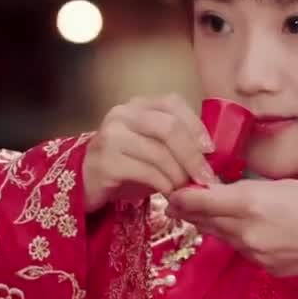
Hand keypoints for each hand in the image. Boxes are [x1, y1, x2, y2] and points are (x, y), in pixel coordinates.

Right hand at [83, 94, 220, 213]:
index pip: (173, 103)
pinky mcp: (105, 161)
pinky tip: (170, 194)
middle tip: (205, 178)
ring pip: (159, 152)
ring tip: (187, 190)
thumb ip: (176, 143)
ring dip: (179, 175)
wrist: (85, 183)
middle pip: (168, 128)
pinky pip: (146, 172)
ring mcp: (111, 136)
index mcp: (138, 105)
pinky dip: (164, 185)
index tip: (211, 151)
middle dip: (192, 155)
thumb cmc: (126, 165)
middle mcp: (122, 114)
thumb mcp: (153, 148)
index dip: (196, 126)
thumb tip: (212, 157)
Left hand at [166, 179, 297, 276]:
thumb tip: (226, 191)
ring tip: (210, 212)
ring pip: (222, 237)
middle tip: (179, 202)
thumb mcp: (286, 185)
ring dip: (214, 225)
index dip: (181, 197)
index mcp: (250, 203)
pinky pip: (243, 251)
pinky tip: (249, 230)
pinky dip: (240, 239)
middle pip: (205, 221)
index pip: (200, 201)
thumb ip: (250, 189)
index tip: (172, 192)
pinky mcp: (266, 269)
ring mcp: (255, 254)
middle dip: (191, 212)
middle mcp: (246, 231)